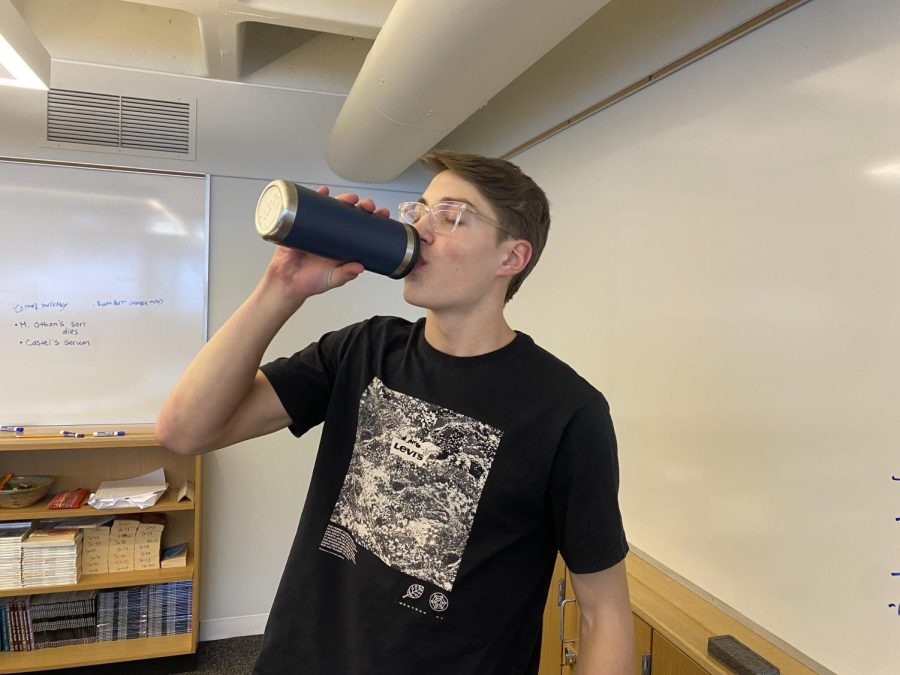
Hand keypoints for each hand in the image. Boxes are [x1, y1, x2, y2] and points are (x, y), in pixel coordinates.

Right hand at [263, 186, 390, 300]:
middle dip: (362, 205)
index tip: (382, 214)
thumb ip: (345, 274)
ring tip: (349, 199)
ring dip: (343, 199)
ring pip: (334, 207)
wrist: (287, 281)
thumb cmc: (311, 281)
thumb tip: (359, 267)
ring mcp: (320, 227)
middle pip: (352, 213)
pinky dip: (317, 196)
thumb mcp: (333, 279)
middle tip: (367, 206)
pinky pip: (310, 206)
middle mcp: (335, 233)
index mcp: (346, 245)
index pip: (365, 227)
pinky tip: (323, 191)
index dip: (375, 218)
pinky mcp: (303, 224)